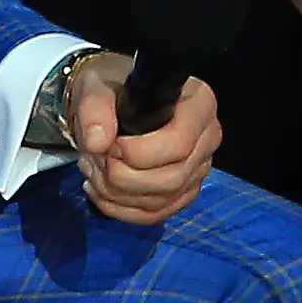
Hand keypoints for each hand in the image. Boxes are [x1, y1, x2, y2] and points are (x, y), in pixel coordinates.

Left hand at [66, 51, 222, 224]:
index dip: (138, 153)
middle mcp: (207, 137)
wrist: (112, 102)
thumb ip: (94, 109)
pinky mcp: (183, 191)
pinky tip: (101, 189)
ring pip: (160, 200)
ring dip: (116, 193)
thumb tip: (97, 142)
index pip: (178, 143)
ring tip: (94, 168)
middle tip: (95, 158)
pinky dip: (120, 209)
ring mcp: (198, 168)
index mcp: (198, 104)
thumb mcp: (97, 87)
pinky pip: (154, 214)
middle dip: (122, 177)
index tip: (110, 144)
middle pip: (171, 178)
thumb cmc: (113, 89)